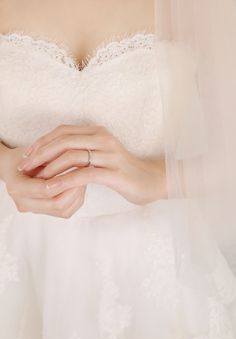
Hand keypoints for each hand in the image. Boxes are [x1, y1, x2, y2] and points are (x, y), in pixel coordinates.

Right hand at [2, 146, 85, 217]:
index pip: (44, 190)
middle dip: (75, 188)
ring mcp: (35, 210)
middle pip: (57, 204)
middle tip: (86, 172)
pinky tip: (79, 184)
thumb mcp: (36, 153)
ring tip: (84, 176)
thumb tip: (75, 160)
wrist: (15, 167)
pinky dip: (77, 198)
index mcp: (16, 187)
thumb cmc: (26, 157)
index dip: (64, 181)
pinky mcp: (46, 212)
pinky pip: (67, 211)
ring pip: (64, 210)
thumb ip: (52, 159)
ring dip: (78, 193)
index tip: (79, 168)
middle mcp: (23, 203)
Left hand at [18, 124, 166, 204]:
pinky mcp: (113, 172)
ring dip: (49, 167)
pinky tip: (52, 189)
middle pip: (64, 140)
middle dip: (40, 153)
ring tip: (36, 179)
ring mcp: (109, 155)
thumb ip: (83, 152)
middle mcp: (103, 139)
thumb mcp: (102, 154)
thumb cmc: (124, 170)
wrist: (152, 180)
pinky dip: (64, 181)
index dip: (42, 142)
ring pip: (72, 155)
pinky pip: (84, 174)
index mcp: (98, 132)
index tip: (28, 155)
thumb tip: (56, 157)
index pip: (63, 131)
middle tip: (25, 167)